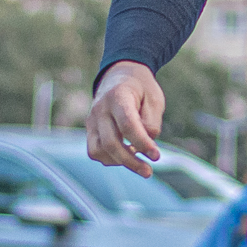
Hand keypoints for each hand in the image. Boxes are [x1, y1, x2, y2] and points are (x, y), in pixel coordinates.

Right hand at [87, 61, 163, 178]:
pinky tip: (127, 155)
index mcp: (118, 96)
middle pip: (111, 143)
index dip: (142, 143)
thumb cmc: (141, 88)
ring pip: (98, 150)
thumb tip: (145, 147)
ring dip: (119, 162)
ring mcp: (91, 120)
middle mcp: (100, 109)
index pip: (127, 125)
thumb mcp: (154, 99)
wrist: (120, 74)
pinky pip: (94, 151)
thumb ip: (151, 122)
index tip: (156, 156)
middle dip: (131, 162)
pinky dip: (110, 159)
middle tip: (148, 172)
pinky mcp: (89, 129)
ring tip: (139, 162)